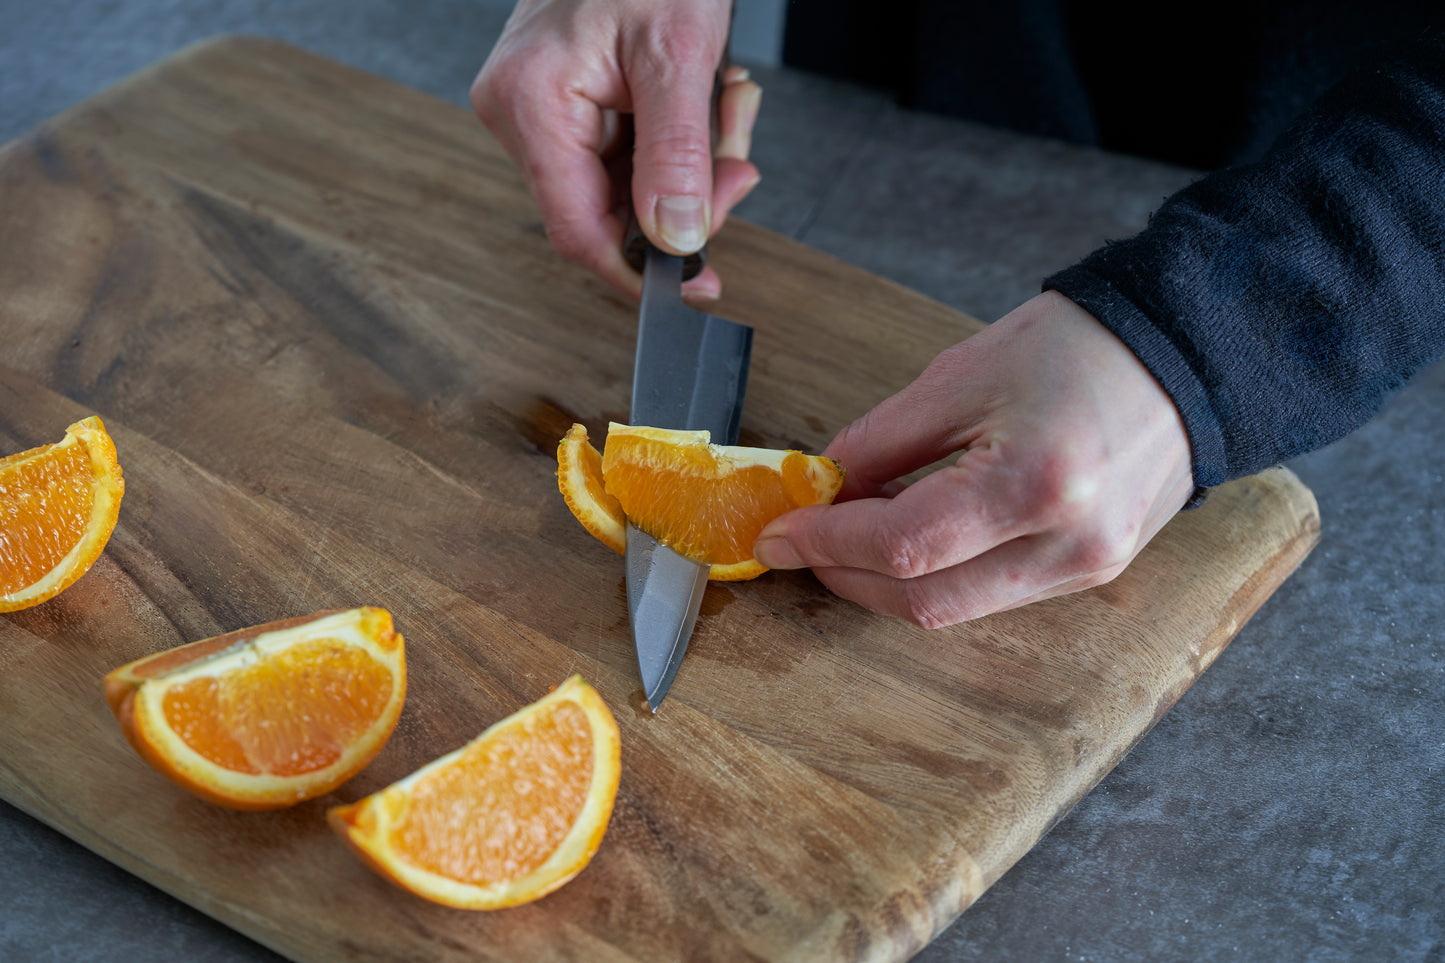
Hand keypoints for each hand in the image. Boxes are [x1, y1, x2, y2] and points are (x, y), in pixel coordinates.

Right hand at [470, 0, 762, 301]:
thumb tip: (676, 238)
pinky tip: (704, 108)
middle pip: (605, 213)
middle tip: (739, 168)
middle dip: (685, 201)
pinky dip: (674, 147)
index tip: (694, 284)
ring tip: (726, 111)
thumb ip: (677, 153)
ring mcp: (537, 112)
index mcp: (532, 103)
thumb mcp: (678, 55)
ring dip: (689, 171)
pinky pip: (622, 159)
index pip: (577, 229)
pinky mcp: (561, 107)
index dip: (639, 269)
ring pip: (621, 190)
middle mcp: (520, 114)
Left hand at [752, 292, 1195, 627]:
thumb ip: (880, 442)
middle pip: (926, 602)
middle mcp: (1070, 545)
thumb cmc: (1079, 347)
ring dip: (887, 581)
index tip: (779, 531)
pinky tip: (908, 537)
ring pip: (956, 610)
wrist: (1180, 353)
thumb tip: (821, 490)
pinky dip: (937, 574)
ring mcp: (1087, 569)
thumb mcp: (960, 376)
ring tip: (850, 532)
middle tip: (802, 540)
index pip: (904, 546)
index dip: (828, 544)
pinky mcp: (1091, 574)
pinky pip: (991, 595)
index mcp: (1037, 484)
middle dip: (847, 576)